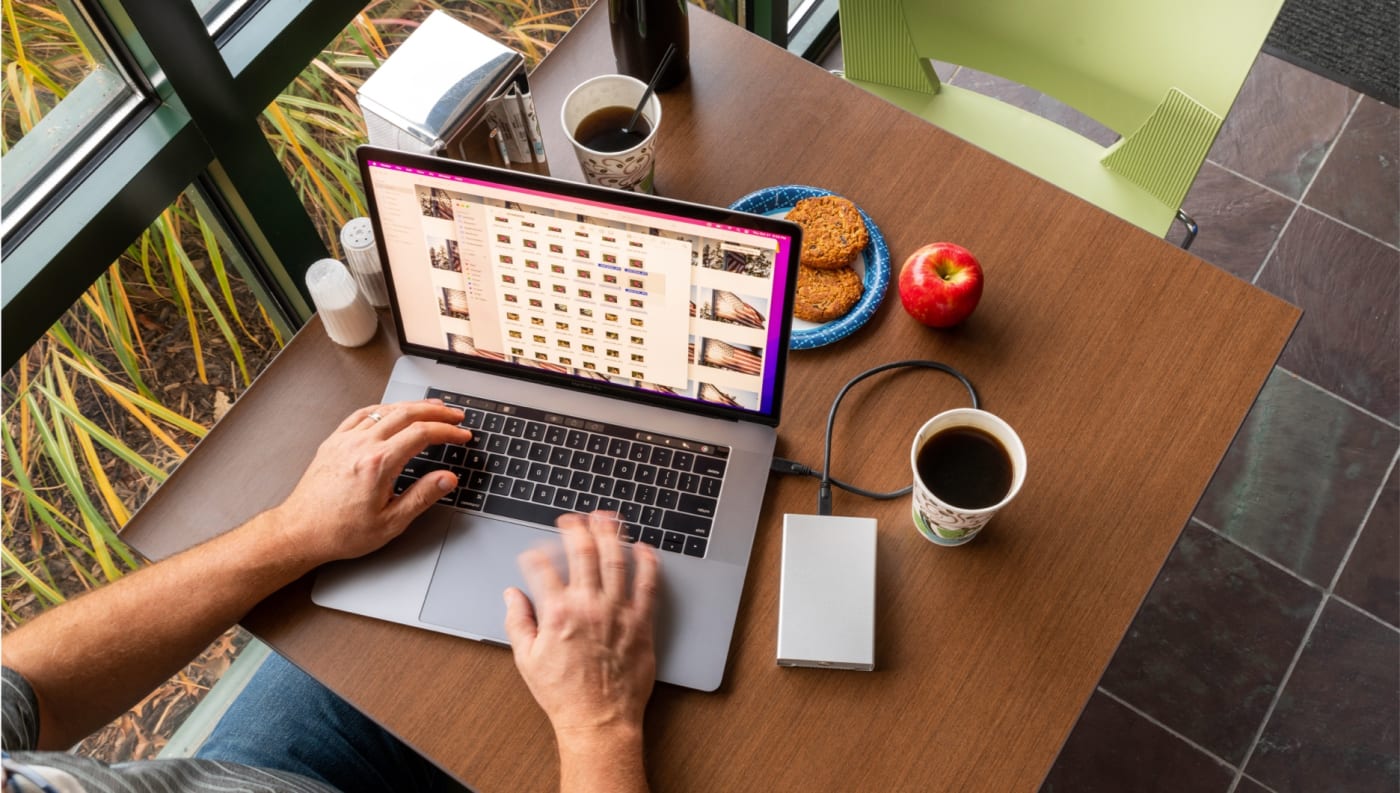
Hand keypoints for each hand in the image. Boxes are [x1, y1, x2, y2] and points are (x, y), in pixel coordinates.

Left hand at [270, 399, 470, 565]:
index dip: (447, 431)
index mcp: (379, 463)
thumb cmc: (341, 531)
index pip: (422, 434)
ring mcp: (345, 440)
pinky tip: (391, 410)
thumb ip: (423, 496)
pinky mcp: (333, 442)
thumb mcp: (391, 522)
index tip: (461, 434)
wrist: (301, 532)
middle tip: (454, 415)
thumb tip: (447, 479)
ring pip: (385, 410)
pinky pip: (361, 414)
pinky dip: (383, 408)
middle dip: (436, 412)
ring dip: (412, 406)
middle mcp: (361, 445)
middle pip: (406, 413)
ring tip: (431, 408)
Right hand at [503, 512, 658, 746]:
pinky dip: (646, 563)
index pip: (543, 568)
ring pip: (616, 560)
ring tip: (607, 519)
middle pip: (583, 553)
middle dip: (577, 529)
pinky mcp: (641, 623)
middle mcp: (589, 606)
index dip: (536, 552)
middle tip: (574, 519)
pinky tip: (644, 548)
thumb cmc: (564, 695)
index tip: (534, 549)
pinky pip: (647, 585)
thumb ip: (518, 622)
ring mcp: (618, 612)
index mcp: (558, 613)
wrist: (599, 720)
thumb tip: (512, 595)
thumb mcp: (527, 660)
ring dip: (610, 534)